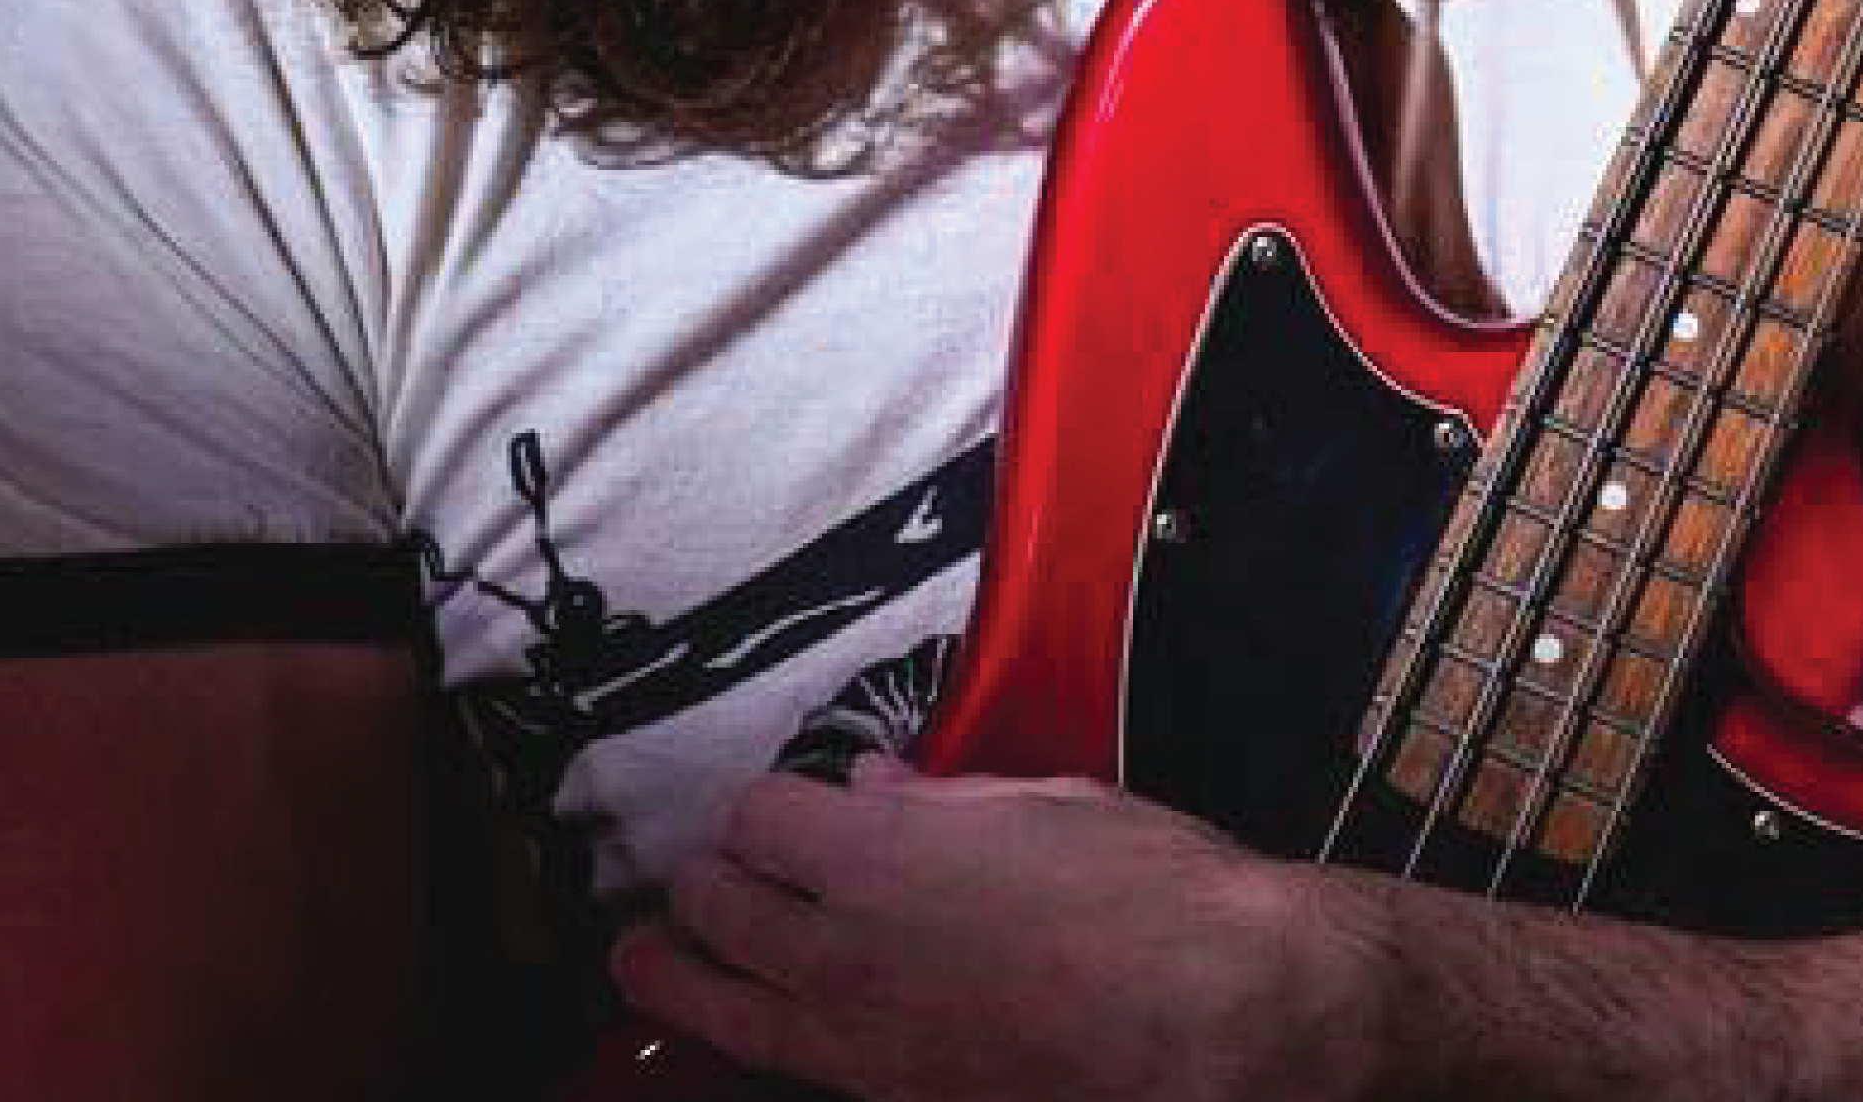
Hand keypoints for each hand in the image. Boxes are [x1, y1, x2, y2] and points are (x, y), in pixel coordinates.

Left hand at [611, 759, 1387, 1101]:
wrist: (1219, 1022)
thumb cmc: (1157, 898)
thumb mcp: (1051, 805)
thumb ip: (941, 802)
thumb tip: (872, 792)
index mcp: (879, 857)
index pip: (759, 817)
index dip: (763, 806)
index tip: (773, 808)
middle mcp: (844, 952)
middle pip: (715, 908)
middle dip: (699, 883)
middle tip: (693, 876)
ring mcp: (862, 1043)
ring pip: (723, 1007)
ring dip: (677, 974)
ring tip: (643, 962)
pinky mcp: (895, 1099)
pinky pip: (793, 1068)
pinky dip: (759, 1038)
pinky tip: (756, 1031)